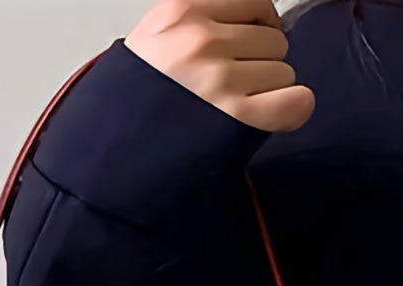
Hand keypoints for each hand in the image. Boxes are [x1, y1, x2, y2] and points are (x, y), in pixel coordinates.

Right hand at [125, 0, 314, 131]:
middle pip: (275, 40)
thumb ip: (197, 18)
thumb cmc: (133, 103)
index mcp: (182, 10)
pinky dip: (290, 110)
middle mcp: (200, 39)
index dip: (258, 28)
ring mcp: (217, 78)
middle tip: (230, 90)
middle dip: (260, 65)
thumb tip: (255, 20)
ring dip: (267, 93)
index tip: (245, 49)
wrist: (106, 153)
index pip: (256, 2)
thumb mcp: (155, 37)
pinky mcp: (233, 116)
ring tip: (231, 109)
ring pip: (284, 72)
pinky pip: (295, 101)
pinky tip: (269, 117)